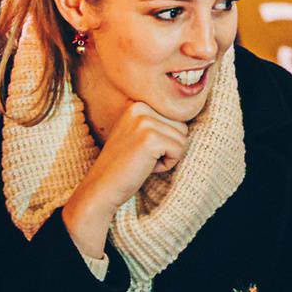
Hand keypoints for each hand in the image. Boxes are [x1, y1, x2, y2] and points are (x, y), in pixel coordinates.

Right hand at [60, 102, 188, 258]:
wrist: (101, 187)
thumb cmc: (124, 165)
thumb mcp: (137, 134)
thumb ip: (157, 122)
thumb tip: (190, 112)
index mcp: (137, 104)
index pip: (175, 119)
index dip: (164, 141)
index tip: (141, 149)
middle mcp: (140, 107)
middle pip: (182, 127)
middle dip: (169, 147)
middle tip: (142, 157)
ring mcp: (144, 122)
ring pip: (183, 139)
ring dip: (168, 156)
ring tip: (143, 161)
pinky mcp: (151, 139)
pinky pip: (179, 151)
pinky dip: (167, 164)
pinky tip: (146, 167)